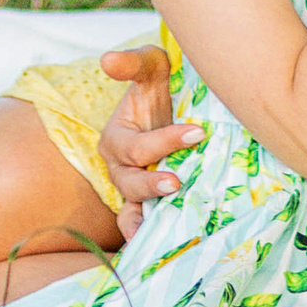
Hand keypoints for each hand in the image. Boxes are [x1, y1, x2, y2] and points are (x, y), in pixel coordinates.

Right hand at [97, 42, 195, 237]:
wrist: (174, 109)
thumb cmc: (160, 87)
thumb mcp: (150, 67)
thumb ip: (133, 63)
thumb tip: (108, 60)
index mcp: (116, 138)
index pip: (136, 146)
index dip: (165, 140)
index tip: (198, 131)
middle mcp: (119, 167)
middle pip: (131, 181)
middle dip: (153, 183)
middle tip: (178, 180)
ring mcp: (131, 189)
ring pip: (132, 207)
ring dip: (148, 214)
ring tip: (169, 220)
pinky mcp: (145, 204)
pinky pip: (135, 224)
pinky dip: (141, 236)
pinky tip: (156, 246)